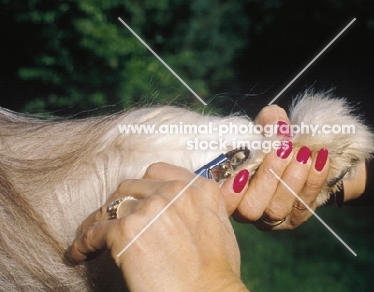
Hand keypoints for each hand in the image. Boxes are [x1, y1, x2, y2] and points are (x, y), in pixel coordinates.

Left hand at [68, 163, 247, 291]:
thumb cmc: (217, 273)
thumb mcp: (222, 227)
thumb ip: (207, 206)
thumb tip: (209, 198)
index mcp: (199, 189)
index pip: (159, 171)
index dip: (144, 186)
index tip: (136, 198)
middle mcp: (175, 191)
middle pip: (131, 187)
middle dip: (120, 204)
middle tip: (114, 221)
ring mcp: (150, 208)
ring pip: (111, 207)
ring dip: (100, 222)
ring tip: (92, 238)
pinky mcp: (126, 230)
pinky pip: (94, 232)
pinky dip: (84, 243)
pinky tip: (80, 252)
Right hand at [233, 105, 365, 229]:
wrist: (300, 152)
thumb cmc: (272, 141)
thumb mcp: (266, 128)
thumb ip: (267, 122)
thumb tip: (278, 122)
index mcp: (229, 189)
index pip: (222, 201)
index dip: (228, 194)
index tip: (242, 173)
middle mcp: (246, 209)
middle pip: (250, 208)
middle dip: (267, 179)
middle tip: (284, 150)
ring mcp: (272, 217)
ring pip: (278, 209)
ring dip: (292, 179)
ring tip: (304, 153)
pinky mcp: (296, 217)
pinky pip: (304, 203)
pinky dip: (314, 180)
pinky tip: (321, 158)